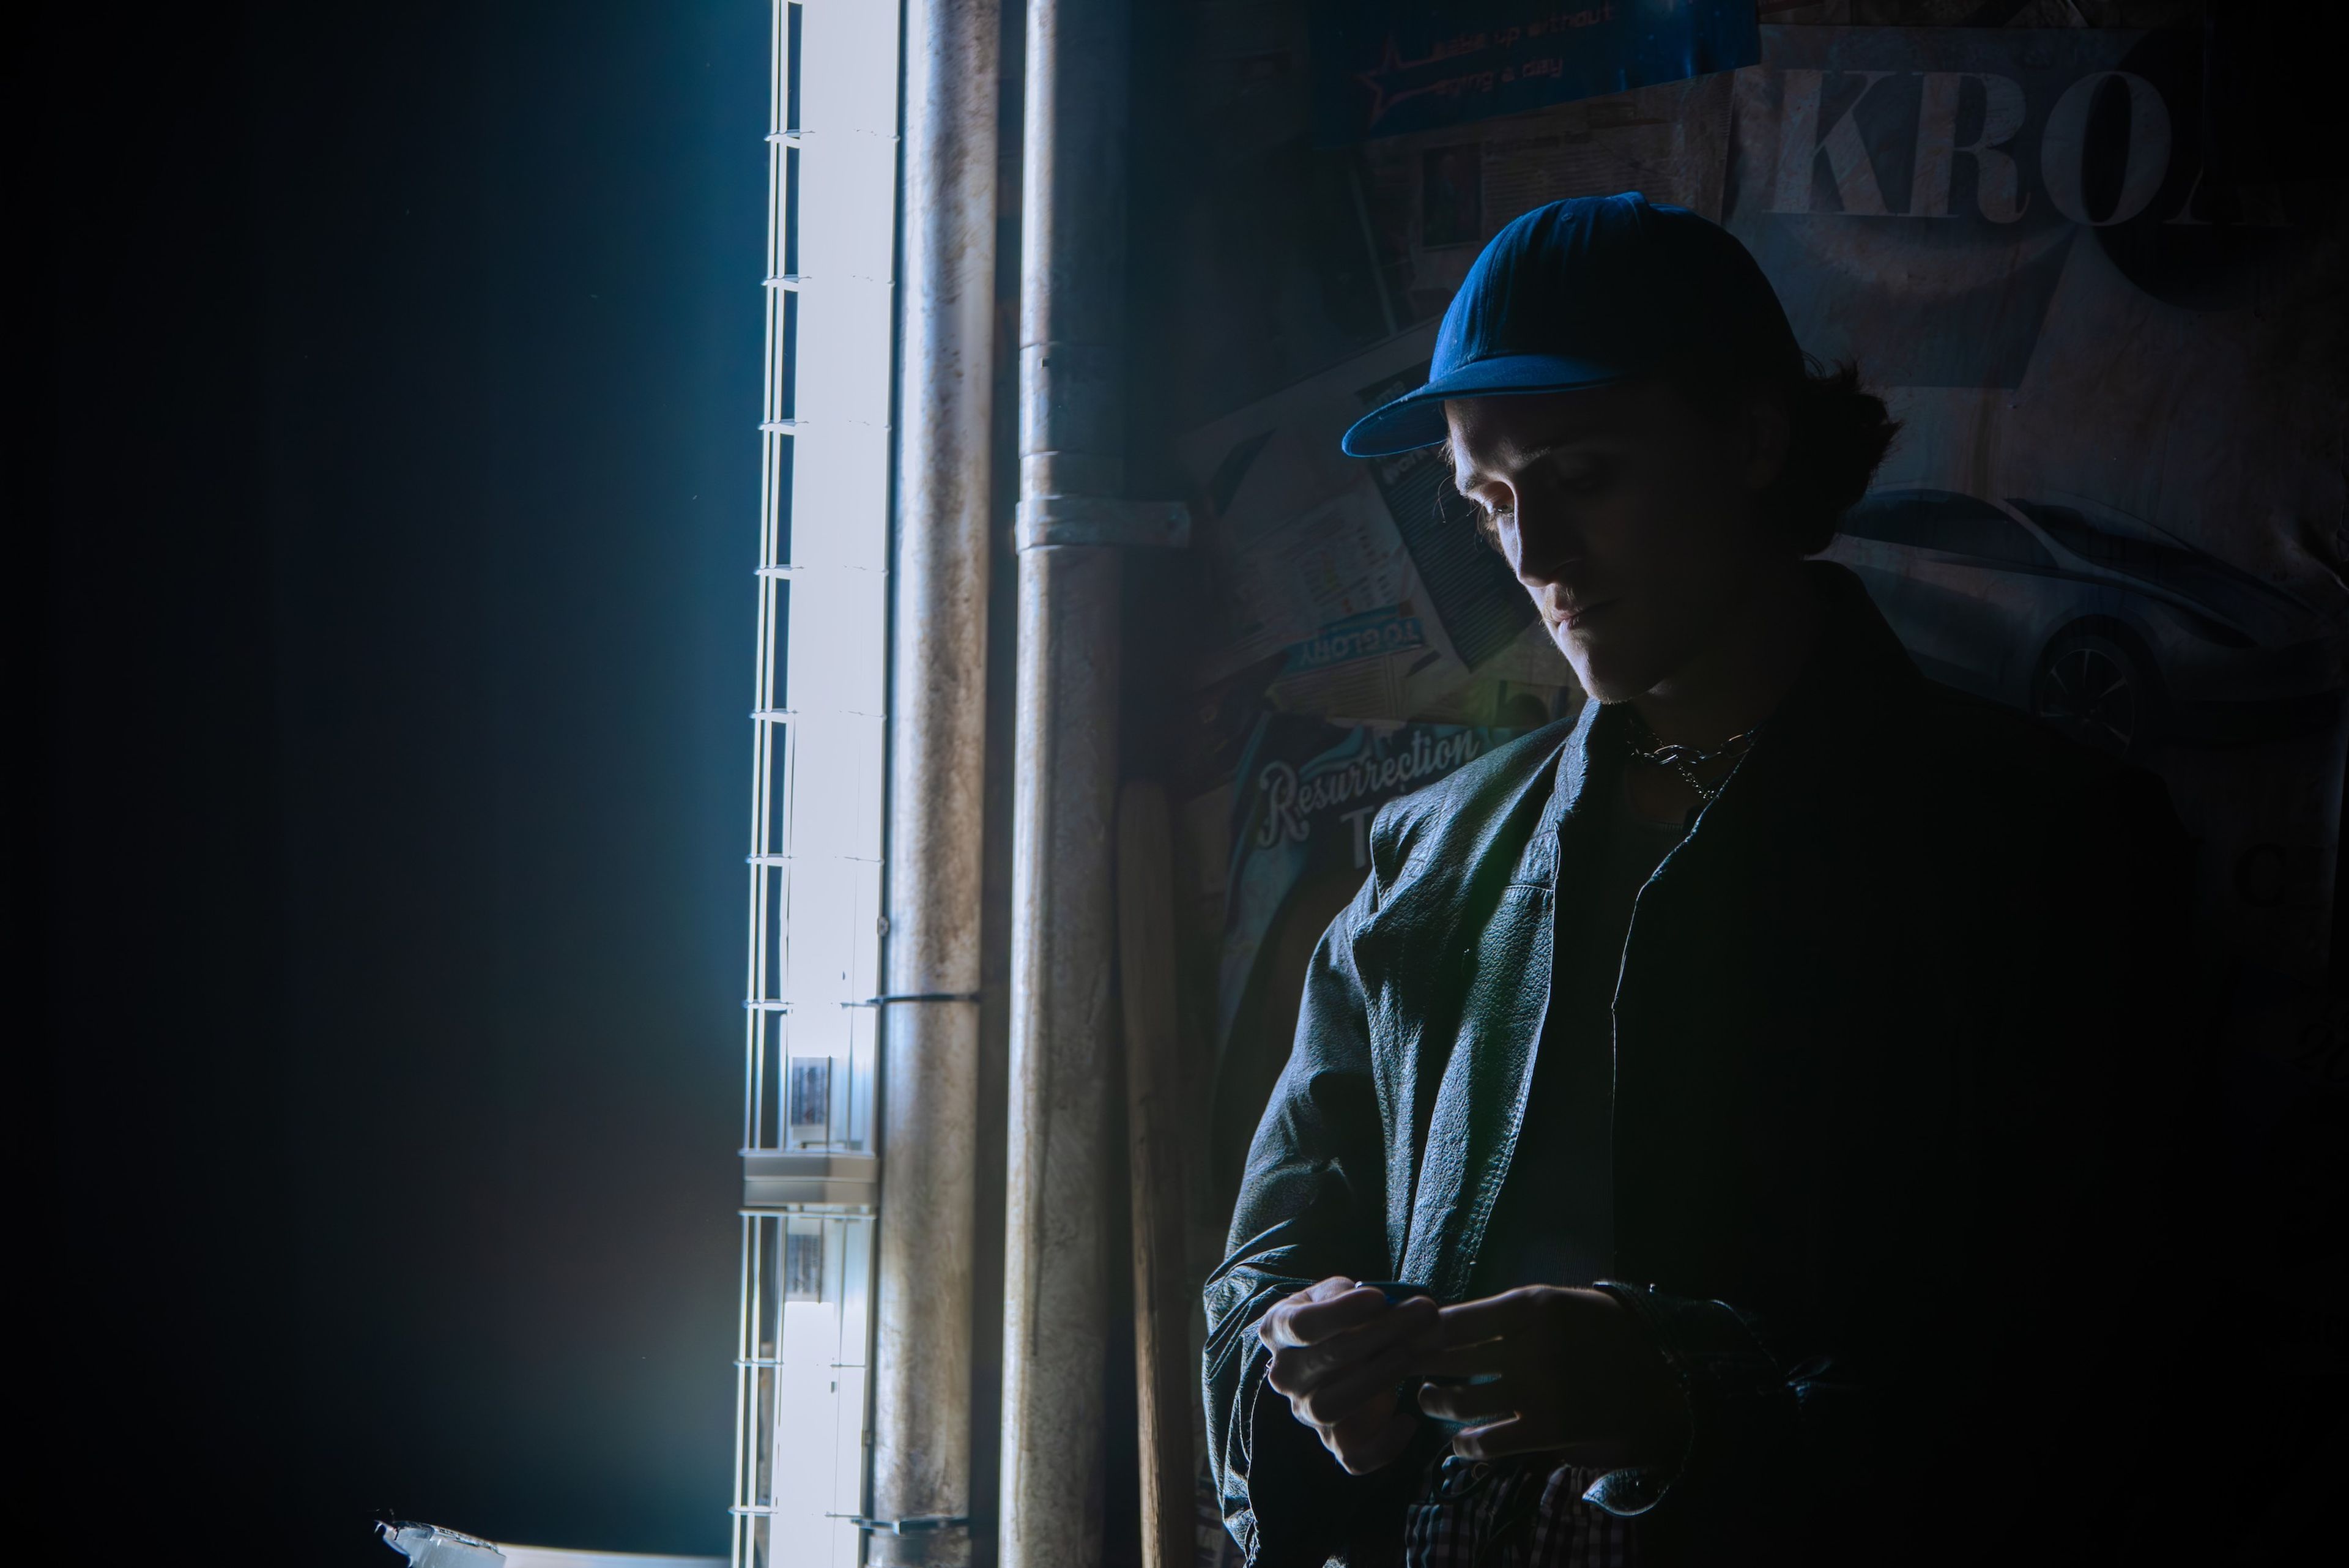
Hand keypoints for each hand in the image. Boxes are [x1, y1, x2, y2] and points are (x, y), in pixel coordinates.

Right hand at [1258, 1276, 1442, 1474]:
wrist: (1333, 1356)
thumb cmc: (1340, 1317)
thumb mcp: (1340, 1293)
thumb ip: (1359, 1293)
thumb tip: (1394, 1303)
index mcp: (1279, 1329)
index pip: (1302, 1325)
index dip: (1341, 1312)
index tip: (1379, 1298)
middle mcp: (1285, 1375)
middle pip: (1325, 1359)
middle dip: (1379, 1334)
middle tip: (1422, 1315)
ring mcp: (1306, 1412)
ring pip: (1330, 1407)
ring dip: (1375, 1379)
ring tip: (1409, 1355)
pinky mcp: (1333, 1442)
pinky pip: (1352, 1458)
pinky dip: (1382, 1447)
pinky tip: (1408, 1420)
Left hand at [1416, 1286, 1683, 1467]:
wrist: (1655, 1374)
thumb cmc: (1596, 1329)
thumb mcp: (1554, 1300)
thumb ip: (1504, 1311)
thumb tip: (1441, 1320)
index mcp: (1530, 1306)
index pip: (1453, 1319)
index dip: (1419, 1330)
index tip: (1403, 1334)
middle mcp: (1530, 1346)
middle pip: (1449, 1358)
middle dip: (1415, 1364)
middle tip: (1398, 1365)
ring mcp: (1539, 1390)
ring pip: (1460, 1402)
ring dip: (1434, 1402)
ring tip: (1428, 1398)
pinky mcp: (1548, 1429)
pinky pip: (1488, 1442)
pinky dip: (1464, 1445)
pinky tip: (1459, 1441)